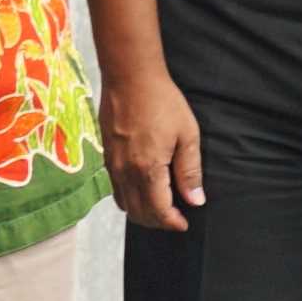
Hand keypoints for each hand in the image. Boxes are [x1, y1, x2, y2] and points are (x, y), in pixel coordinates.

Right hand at [105, 69, 203, 231]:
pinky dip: (128, 198)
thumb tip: (195, 200)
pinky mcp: (106, 156)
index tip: (184, 223)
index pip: (158, 211)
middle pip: (139, 213)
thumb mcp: (187, 134)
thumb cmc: (162, 101)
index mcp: (148, 169)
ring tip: (160, 208)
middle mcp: (126, 172)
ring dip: (142, 212)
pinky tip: (142, 190)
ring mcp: (112, 165)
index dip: (172, 222)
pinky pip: (115, 188)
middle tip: (175, 218)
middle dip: (158, 222)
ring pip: (124, 204)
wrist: (130, 77)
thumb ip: (189, 171)